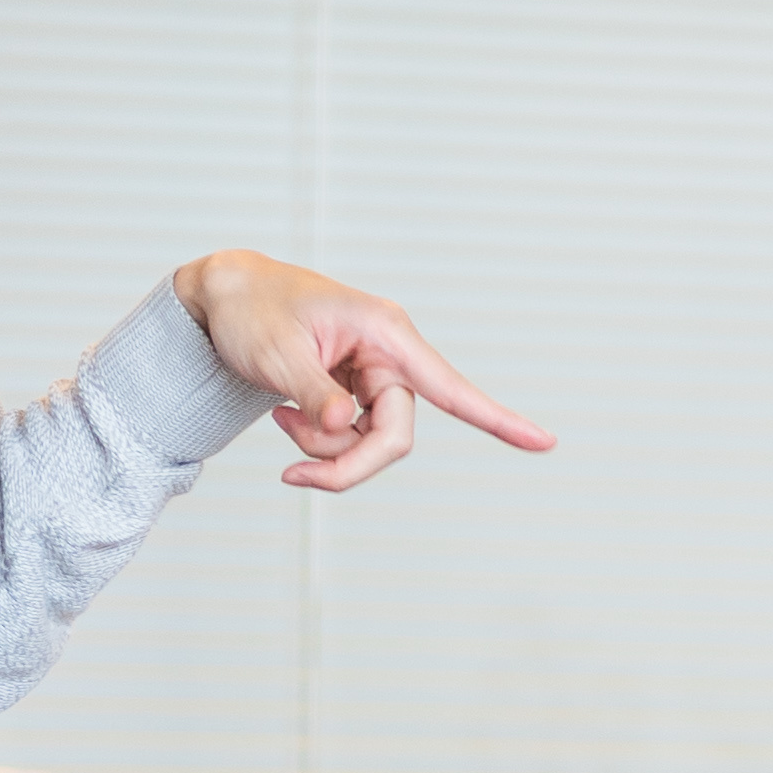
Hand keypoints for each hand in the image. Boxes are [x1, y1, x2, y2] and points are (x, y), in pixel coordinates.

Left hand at [173, 252, 558, 492]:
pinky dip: (318, 441)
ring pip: (373, 442)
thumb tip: (342, 426)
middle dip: (346, 463)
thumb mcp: (275, 353)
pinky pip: (352, 436)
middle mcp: (390, 353)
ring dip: (326, 451)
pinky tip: (288, 415)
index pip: (450, 385)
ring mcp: (375, 373)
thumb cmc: (252, 310)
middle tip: (290, 475)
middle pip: (396, 435)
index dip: (497, 419)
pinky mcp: (357, 388)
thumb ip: (314, 393)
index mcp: (386, 332)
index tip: (545, 443)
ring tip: (282, 422)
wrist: (227, 297)